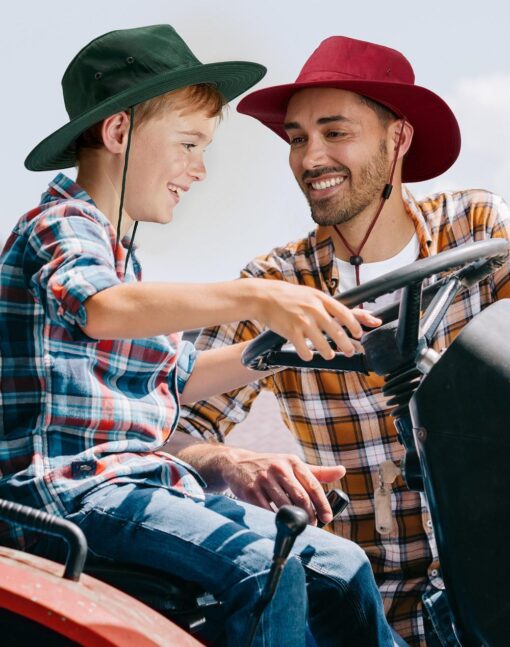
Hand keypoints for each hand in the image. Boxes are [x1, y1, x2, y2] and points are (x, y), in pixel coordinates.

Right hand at [221, 447, 345, 524]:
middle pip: (301, 497)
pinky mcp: (250, 490)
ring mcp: (264, 479)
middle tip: (313, 526)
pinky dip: (275, 520)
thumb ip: (318, 472)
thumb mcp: (293, 465)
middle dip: (310, 516)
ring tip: (299, 527)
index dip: (322, 504)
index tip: (327, 518)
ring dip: (294, 520)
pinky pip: (267, 510)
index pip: (313, 485)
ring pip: (285, 505)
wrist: (238, 463)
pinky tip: (280, 523)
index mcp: (293, 462)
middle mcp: (279, 468)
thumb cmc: (272, 467)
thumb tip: (342, 471)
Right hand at [252, 279, 379, 360]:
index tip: (358, 333)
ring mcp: (302, 321)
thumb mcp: (309, 293)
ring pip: (322, 344)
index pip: (344, 313)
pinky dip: (308, 355)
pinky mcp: (291, 331)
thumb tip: (342, 315)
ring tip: (330, 355)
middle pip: (336, 331)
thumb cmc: (287, 296)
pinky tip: (308, 355)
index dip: (354, 325)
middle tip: (350, 351)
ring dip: (328, 352)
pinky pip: (304, 350)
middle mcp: (313, 309)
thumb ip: (324, 304)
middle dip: (346, 344)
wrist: (263, 297)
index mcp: (320, 298)